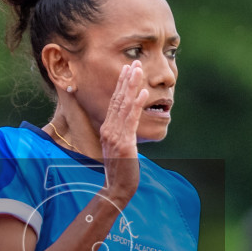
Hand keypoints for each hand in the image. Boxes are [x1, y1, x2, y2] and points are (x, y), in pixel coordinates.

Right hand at [97, 61, 148, 204]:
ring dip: (132, 86)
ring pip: (124, 106)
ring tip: (138, 70)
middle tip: (134, 62)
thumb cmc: (120, 171)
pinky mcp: (124, 143)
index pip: (114, 102)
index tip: (127, 70)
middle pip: (118, 99)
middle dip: (127, 80)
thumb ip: (121, 135)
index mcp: (108, 129)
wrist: (117, 189)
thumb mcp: (119, 149)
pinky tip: (143, 93)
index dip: (121, 85)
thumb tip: (128, 126)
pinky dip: (137, 105)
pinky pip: (131, 120)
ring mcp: (115, 136)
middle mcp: (109, 129)